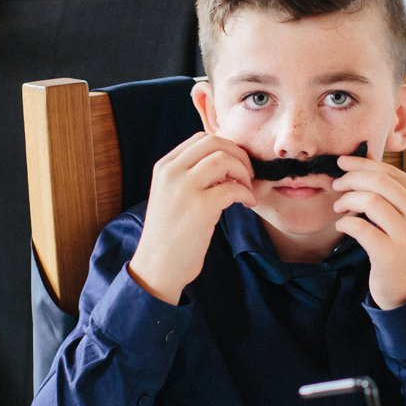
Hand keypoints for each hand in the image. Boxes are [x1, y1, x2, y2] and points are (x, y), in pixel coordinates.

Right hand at [127, 132, 255, 304]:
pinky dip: (246, 193)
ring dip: (243, 172)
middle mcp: (171, 172)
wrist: (158, 266)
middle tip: (247, 175)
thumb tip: (227, 163)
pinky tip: (247, 204)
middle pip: (215, 142)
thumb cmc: (171, 234)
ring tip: (246, 190)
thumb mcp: (172, 195)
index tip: (235, 166)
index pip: (201, 138)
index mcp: (164, 167)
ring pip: (224, 159)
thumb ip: (190, 176)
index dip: (226, 148)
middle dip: (239, 155)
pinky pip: (233, 187)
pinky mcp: (200, 207)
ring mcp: (184, 188)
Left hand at [330, 156, 405, 308]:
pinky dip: (345, 223)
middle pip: (380, 181)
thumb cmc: (404, 246)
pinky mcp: (389, 255)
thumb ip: (392, 191)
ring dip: (347, 200)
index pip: (391, 172)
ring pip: (371, 200)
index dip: (363, 163)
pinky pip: (360, 228)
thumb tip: (362, 162)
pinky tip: (342, 226)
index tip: (342, 162)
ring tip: (339, 207)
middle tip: (337, 185)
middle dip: (352, 178)